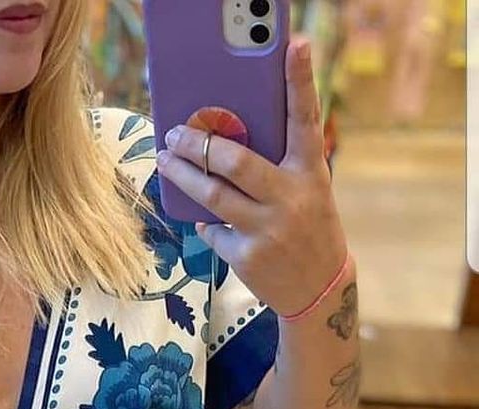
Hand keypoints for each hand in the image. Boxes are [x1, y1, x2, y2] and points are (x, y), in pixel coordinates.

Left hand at [154, 35, 349, 315]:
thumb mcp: (307, 191)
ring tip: (165, 161)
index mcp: (310, 172)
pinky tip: (208, 220)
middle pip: (234, 161)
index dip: (300, 81)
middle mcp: (290, 197)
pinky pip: (213, 231)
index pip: (305, 119)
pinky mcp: (247, 256)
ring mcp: (267, 229)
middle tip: (174, 134)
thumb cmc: (308, 227)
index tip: (294, 44)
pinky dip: (207, 223)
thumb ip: (277, 167)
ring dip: (182, 176)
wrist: (318, 289)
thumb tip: (222, 144)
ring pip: (212, 196)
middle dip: (198, 144)